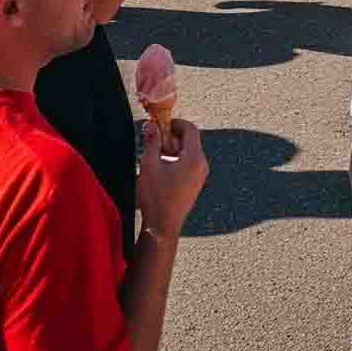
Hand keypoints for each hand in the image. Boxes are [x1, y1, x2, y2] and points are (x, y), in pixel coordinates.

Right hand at [135, 115, 206, 239]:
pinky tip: (161, 169)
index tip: (161, 124)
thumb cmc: (156, 198)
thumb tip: (151, 125)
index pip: (190, 129)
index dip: (175, 123)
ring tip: (155, 156)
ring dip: (173, 149)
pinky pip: (189, 164)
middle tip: (155, 140)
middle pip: (190, 140)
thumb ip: (151, 142)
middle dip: (172, 137)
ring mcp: (200, 176)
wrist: (162, 227)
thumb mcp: (149, 165)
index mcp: (194, 158)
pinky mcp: (195, 185)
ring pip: (189, 153)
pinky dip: (177, 160)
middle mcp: (201, 165)